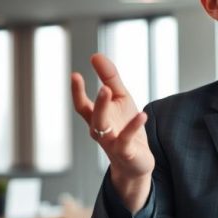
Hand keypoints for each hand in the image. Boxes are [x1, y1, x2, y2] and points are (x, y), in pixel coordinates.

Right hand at [71, 53, 154, 210]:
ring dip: (104, 109)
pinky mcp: (126, 152)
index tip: (75, 75)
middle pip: (93, 115)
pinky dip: (133, 126)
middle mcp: (100, 130)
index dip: (77, 92)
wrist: (137, 162)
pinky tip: (142, 114)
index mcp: (97, 118)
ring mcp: (111, 142)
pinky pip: (126, 139)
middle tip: (101, 85)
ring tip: (107, 90)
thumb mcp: (121, 100)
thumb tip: (96, 56)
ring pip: (102, 127)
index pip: (82, 105)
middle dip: (96, 101)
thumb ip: (110, 78)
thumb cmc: (126, 128)